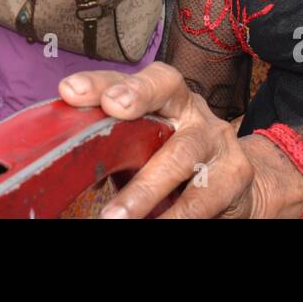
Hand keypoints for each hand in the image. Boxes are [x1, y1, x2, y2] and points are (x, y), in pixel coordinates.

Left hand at [58, 63, 302, 218]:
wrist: (236, 184)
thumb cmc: (172, 160)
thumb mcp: (143, 145)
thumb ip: (115, 144)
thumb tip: (66, 162)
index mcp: (166, 95)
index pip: (137, 77)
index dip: (105, 81)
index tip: (71, 91)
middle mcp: (194, 109)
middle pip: (165, 100)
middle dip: (132, 106)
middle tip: (101, 130)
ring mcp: (218, 139)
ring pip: (182, 158)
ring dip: (145, 191)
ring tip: (115, 217)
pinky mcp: (236, 174)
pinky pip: (203, 199)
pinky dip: (175, 217)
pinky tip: (156, 224)